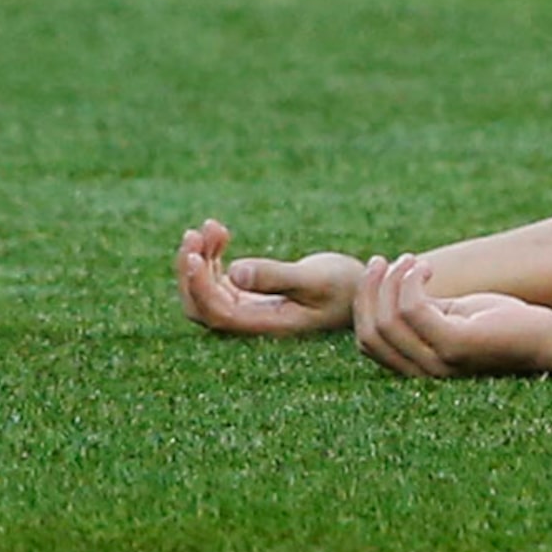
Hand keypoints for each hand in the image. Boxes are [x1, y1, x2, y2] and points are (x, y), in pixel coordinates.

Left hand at [177, 221, 365, 336]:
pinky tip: (220, 231)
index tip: (193, 253)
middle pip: (199, 305)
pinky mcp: (249, 295)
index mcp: (265, 325)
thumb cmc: (345, 286)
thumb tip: (235, 271)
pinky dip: (211, 255)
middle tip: (195, 234)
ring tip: (212, 226)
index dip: (198, 286)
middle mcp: (251, 322)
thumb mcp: (315, 278)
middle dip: (189, 271)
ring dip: (199, 258)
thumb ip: (276, 277)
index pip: (216, 312)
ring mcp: (247, 309)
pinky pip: (216, 278)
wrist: (362, 291)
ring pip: (204, 289)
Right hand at [352, 254, 551, 378]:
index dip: (363, 304)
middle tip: (382, 260)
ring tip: (411, 260)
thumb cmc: (507, 323)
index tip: (376, 271)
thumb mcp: (456, 314)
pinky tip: (426, 268)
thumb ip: (423, 308)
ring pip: (386, 319)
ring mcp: (439, 362)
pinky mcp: (456, 345)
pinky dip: (410, 281)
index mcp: (420, 366)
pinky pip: (412, 309)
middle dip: (369, 291)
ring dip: (391, 281)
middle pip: (370, 332)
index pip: (368, 342)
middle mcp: (425, 371)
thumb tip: (390, 283)